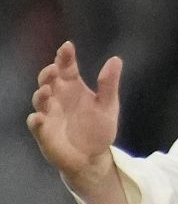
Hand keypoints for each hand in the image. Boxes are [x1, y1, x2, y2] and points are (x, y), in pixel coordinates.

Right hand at [27, 42, 121, 185]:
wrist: (93, 157)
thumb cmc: (99, 127)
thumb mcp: (108, 105)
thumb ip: (109, 83)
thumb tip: (115, 59)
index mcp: (73, 87)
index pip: (67, 68)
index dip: (65, 56)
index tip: (67, 46)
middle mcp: (58, 97)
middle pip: (49, 80)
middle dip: (49, 73)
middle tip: (54, 69)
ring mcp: (49, 114)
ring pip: (40, 100)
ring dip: (41, 94)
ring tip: (46, 90)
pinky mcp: (44, 132)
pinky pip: (36, 124)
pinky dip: (36, 120)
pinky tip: (39, 117)